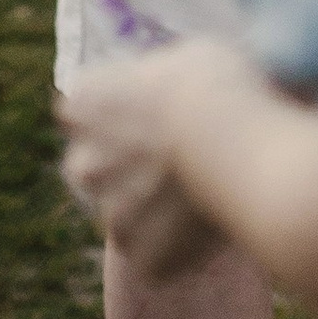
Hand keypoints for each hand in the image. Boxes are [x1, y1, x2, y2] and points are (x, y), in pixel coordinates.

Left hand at [57, 42, 237, 279]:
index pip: (78, 113)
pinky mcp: (146, 259)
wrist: (239, 141)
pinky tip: (205, 228)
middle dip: (119, 169)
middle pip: (89, 170)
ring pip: (122, 220)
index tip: (143, 114)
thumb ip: (156, 81)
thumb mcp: (181, 58)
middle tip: (165, 161)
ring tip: (194, 198)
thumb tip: (167, 89)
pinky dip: (175, 250)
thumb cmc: (216, 84)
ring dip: (148, 214)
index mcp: (84, 106)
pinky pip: (154, 260)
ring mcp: (114, 217)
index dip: (113, 114)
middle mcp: (86, 164)